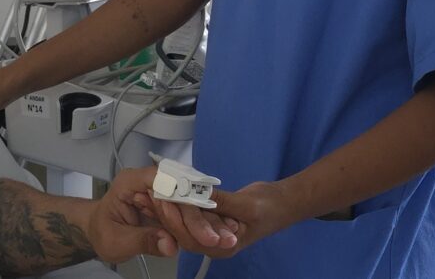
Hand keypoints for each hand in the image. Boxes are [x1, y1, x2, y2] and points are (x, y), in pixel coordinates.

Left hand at [92, 168, 238, 263]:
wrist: (98, 230)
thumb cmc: (102, 232)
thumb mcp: (116, 241)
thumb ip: (143, 240)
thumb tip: (171, 245)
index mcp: (132, 181)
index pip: (163, 182)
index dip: (185, 199)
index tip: (203, 220)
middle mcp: (149, 179)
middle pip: (181, 190)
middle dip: (202, 214)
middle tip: (224, 234)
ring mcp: (160, 188)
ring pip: (189, 198)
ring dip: (209, 218)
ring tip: (228, 235)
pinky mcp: (168, 200)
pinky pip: (188, 208)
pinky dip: (204, 221)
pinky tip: (220, 232)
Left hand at [143, 181, 291, 258]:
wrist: (286, 203)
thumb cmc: (271, 207)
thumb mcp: (247, 205)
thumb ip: (221, 202)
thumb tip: (196, 194)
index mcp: (223, 245)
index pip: (189, 236)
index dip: (172, 218)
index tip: (160, 198)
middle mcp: (214, 243)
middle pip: (182, 231)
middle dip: (164, 213)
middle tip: (149, 192)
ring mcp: (213, 232)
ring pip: (184, 223)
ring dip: (169, 207)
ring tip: (152, 189)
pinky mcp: (213, 220)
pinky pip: (192, 214)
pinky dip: (180, 202)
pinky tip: (168, 189)